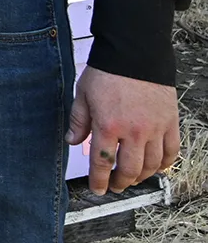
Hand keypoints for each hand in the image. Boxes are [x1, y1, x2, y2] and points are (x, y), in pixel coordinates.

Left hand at [67, 66, 179, 194]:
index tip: (97, 188)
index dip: (98, 180)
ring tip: (132, 178)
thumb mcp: (83, 94)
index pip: (102, 161)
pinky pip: (171, 152)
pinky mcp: (170, 123)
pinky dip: (163, 164)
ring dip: (140, 176)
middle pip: (129, 169)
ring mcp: (155, 129)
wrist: (135, 54)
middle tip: (115, 186)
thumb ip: (78, 121)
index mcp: (108, 125)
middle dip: (120, 182)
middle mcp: (134, 131)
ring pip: (151, 165)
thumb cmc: (108, 71)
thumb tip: (72, 141)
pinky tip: (155, 167)